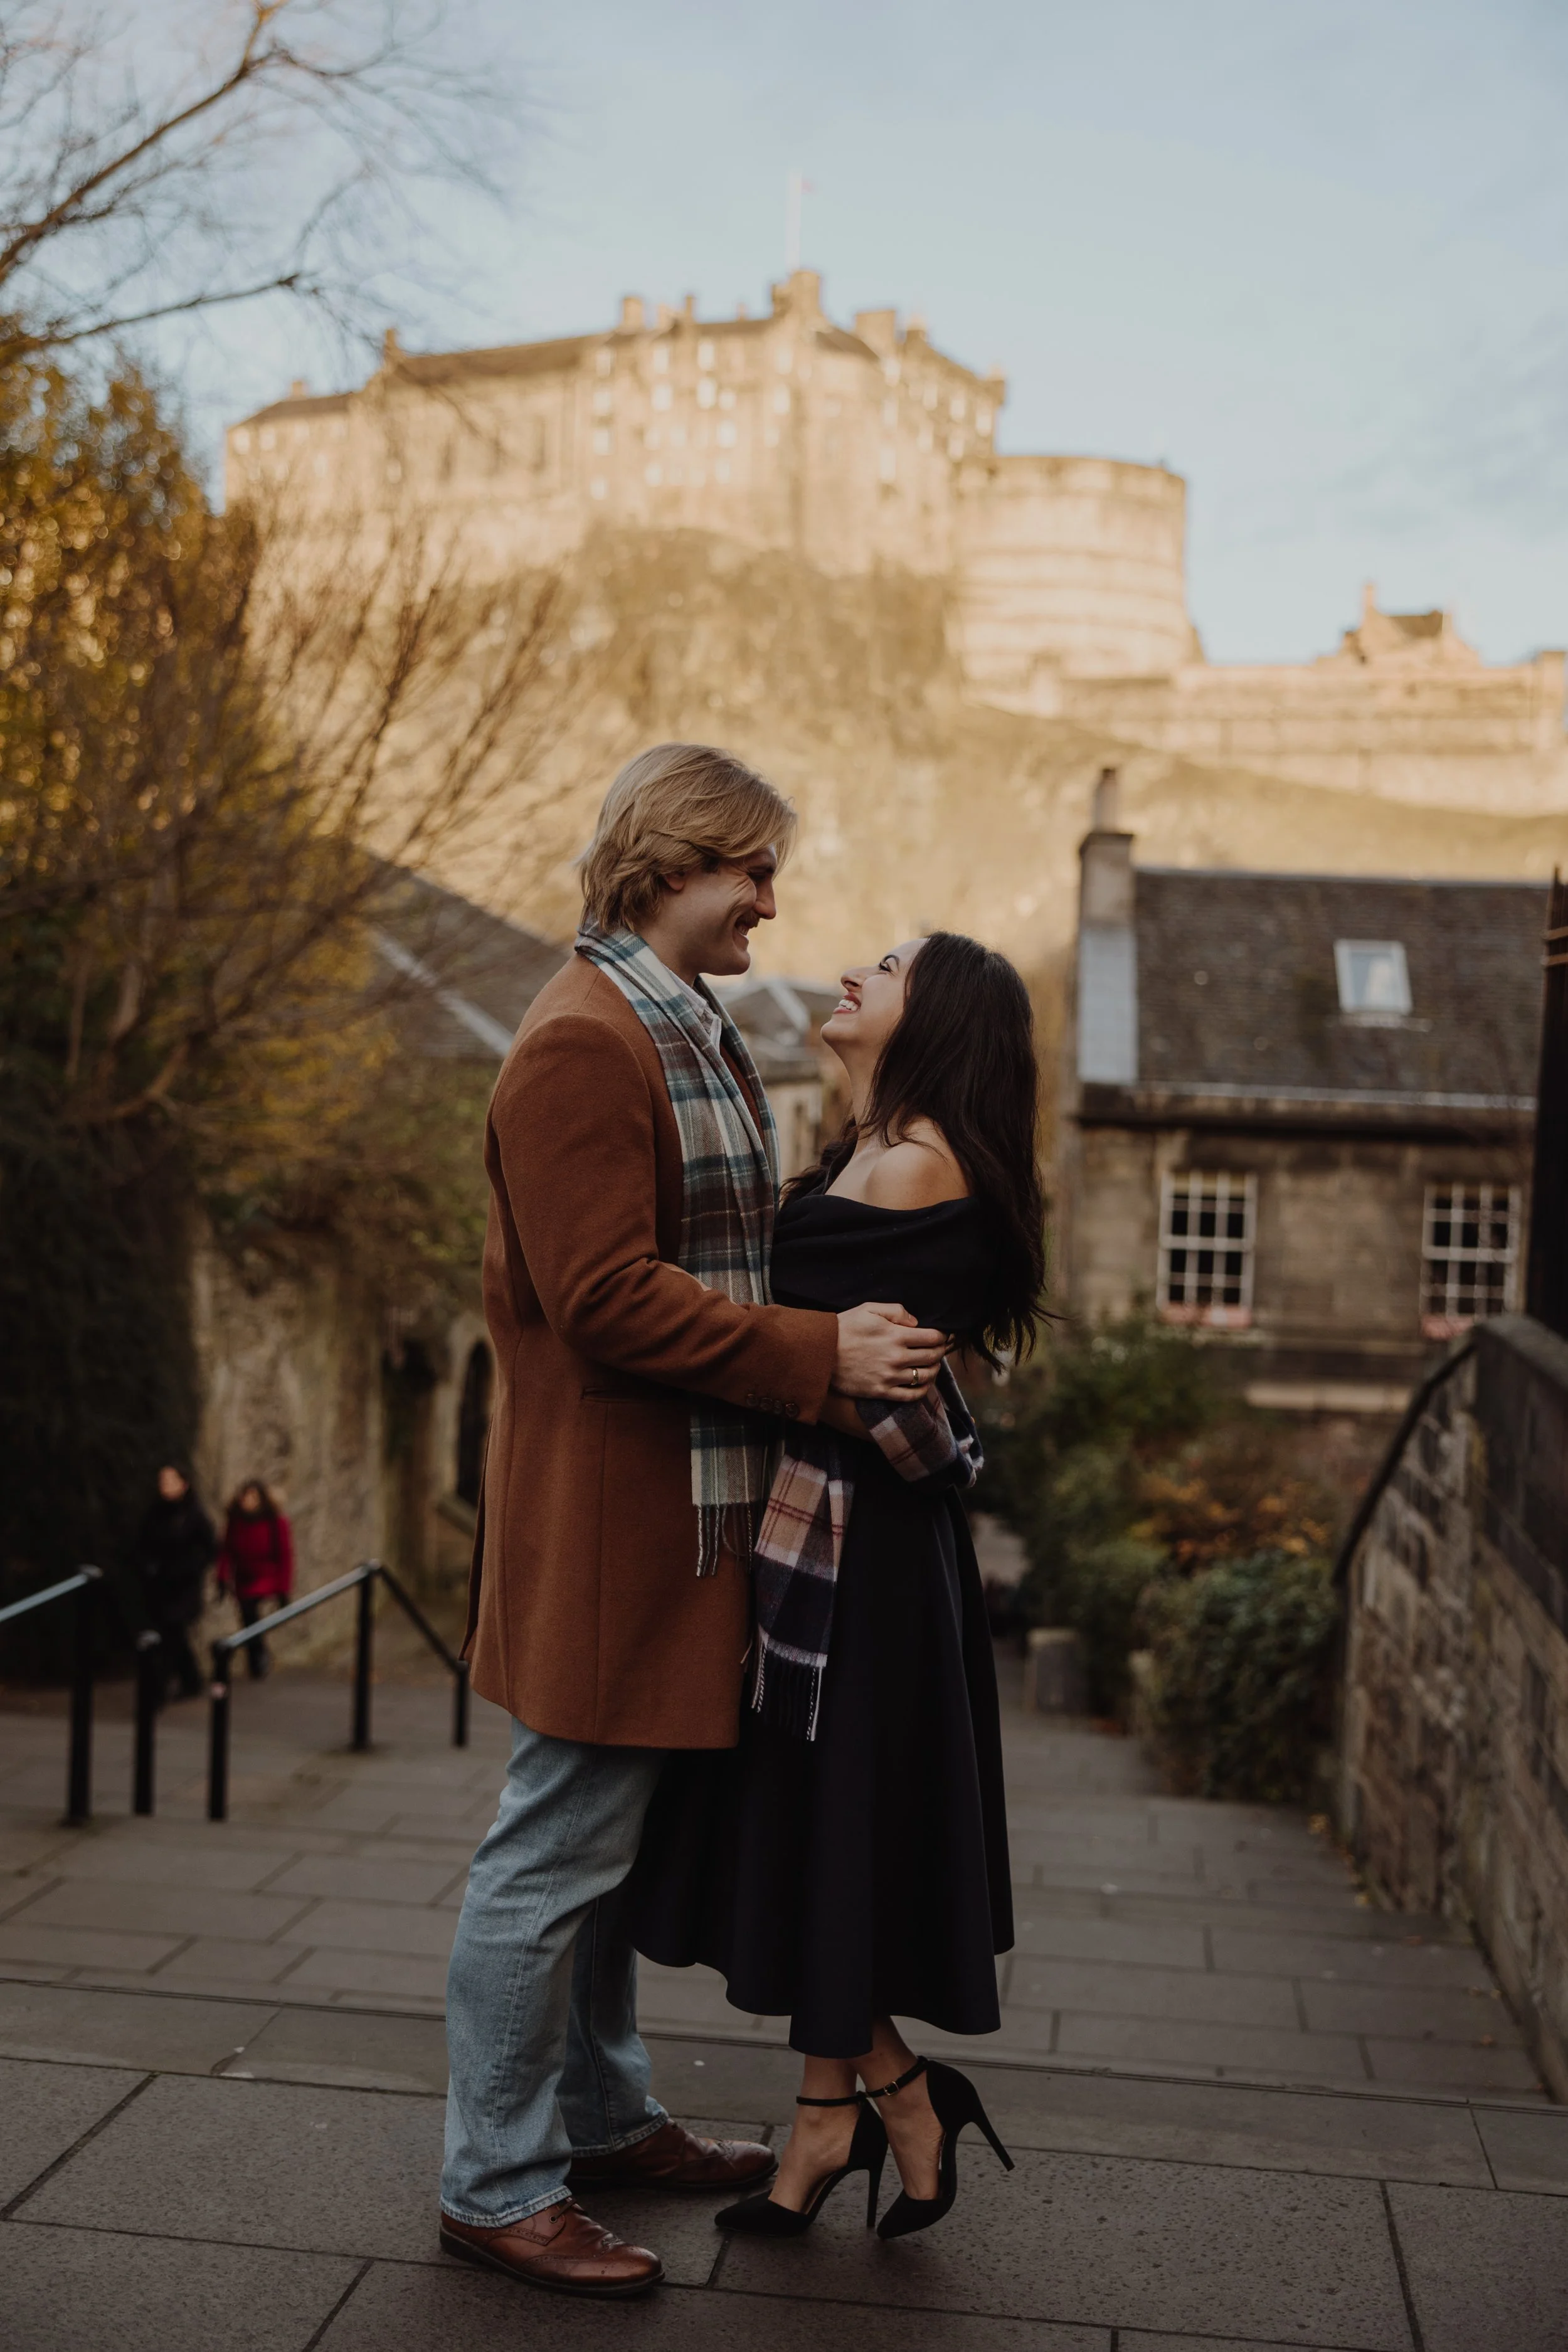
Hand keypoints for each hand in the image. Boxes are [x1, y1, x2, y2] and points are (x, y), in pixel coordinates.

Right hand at [832, 1303, 948, 1400]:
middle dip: (940, 1351)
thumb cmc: (844, 1328)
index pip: (933, 1338)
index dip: (942, 1336)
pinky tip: (922, 1384)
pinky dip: (922, 1390)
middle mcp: (897, 1357)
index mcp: (896, 1335)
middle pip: (932, 1357)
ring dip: (934, 1370)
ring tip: (932, 1365)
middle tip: (938, 1349)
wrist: (821, 1353)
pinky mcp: (882, 1391)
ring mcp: (890, 1377)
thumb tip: (915, 1322)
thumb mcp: (868, 1309)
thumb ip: (896, 1311)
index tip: (941, 1335)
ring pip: (926, 1376)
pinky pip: (911, 1395)